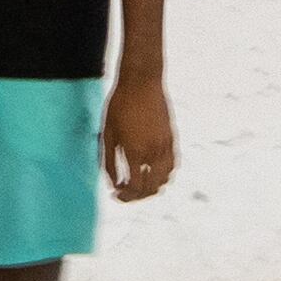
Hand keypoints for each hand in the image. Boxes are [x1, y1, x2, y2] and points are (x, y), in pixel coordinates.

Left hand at [103, 76, 175, 202]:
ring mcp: (166, 146)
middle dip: (137, 196)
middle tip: (124, 194)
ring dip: (151, 187)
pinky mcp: (172, 139)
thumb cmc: (119, 106)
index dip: (125, 196)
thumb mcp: (107, 134)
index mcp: (136, 152)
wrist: (142, 83)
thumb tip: (112, 183)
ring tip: (137, 186)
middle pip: (151, 187)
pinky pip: (172, 165)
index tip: (116, 195)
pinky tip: (150, 172)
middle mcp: (154, 152)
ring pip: (165, 179)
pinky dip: (163, 175)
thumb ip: (109, 161)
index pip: (135, 187)